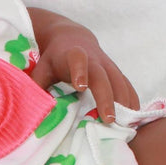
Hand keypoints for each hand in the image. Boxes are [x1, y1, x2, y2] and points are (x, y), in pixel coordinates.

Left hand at [28, 8, 138, 122]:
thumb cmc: (55, 59)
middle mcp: (94, 59)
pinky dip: (132, 102)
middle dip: (107, 97)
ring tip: (125, 126)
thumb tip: (31, 109)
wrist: (73, 38)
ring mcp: (108, 65)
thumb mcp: (41, 68)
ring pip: (119, 83)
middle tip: (109, 119)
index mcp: (73, 55)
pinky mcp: (117, 73)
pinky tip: (135, 120)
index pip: (77, 61)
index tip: (80, 87)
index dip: (80, 72)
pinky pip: (127, 87)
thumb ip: (37, 85)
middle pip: (103, 77)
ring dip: (124, 104)